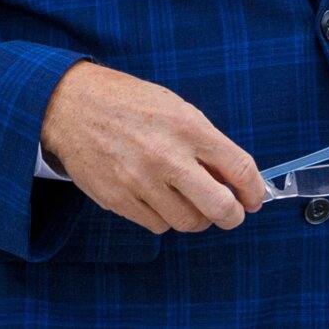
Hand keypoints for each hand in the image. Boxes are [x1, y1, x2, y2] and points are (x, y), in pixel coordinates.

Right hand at [39, 61, 264, 233]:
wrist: (73, 105)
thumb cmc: (129, 103)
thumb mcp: (177, 108)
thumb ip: (207, 142)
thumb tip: (234, 178)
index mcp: (189, 127)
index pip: (239, 169)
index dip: (254, 191)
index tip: (254, 199)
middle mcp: (167, 157)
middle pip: (218, 207)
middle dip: (232, 216)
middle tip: (232, 213)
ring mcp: (141, 182)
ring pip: (187, 222)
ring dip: (196, 217)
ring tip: (190, 200)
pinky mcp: (119, 200)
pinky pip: (157, 225)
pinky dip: (165, 217)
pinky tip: (160, 198)